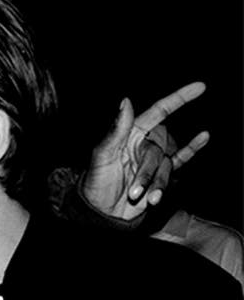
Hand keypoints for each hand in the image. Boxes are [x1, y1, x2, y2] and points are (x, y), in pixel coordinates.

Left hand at [83, 81, 209, 220]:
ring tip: (143, 199)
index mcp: (129, 135)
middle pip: (159, 149)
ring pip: (166, 165)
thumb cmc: (96, 183)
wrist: (101, 212)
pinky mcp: (160, 175)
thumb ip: (116, 130)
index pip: (158, 112)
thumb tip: (126, 101)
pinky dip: (192, 149)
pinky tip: (204, 137)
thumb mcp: (102, 156)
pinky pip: (180, 160)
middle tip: (133, 191)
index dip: (179, 98)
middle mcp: (143, 144)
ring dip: (157, 184)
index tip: (200, 87)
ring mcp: (153, 159)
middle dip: (148, 172)